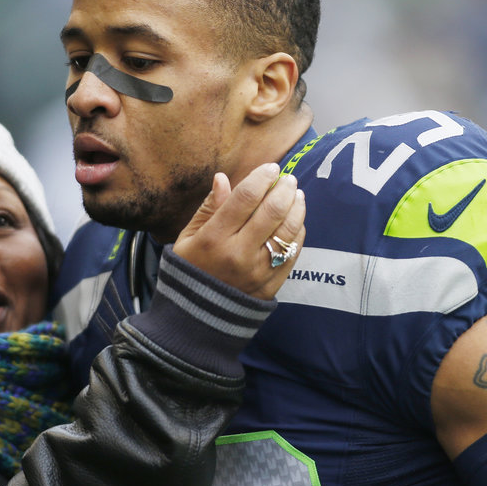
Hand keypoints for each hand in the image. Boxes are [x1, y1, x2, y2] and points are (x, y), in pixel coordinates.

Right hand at [173, 163, 305, 299]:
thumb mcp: (188, 238)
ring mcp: (258, 271)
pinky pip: (292, 252)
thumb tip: (223, 178)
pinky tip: (296, 221)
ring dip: (297, 208)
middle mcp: (238, 254)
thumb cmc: (190, 269)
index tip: (271, 168)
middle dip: (284, 189)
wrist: (197, 317)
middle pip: (272, 211)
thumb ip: (209, 208)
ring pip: (288, 231)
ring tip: (296, 194)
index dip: (262, 177)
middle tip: (288, 178)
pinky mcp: (271, 284)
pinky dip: (298, 232)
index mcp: (214, 238)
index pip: (245, 198)